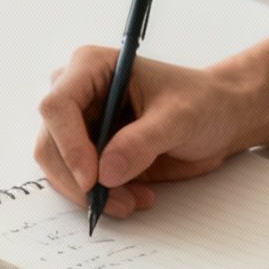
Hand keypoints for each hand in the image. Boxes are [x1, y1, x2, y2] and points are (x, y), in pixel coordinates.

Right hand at [33, 47, 251, 217]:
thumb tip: (106, 173)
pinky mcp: (89, 153)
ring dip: (90, 195)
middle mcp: (76, 94)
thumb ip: (142, 142)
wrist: (218, 118)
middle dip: (78, 179)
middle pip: (50, 143)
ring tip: (133, 201)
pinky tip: (135, 197)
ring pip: (59, 168)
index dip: (69, 145)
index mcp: (90, 67)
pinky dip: (101, 198)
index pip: (57, 106)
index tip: (94, 180)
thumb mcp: (179, 118)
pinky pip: (77, 182)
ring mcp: (79, 126)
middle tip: (116, 201)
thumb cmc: (202, 102)